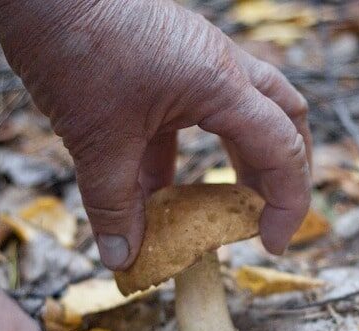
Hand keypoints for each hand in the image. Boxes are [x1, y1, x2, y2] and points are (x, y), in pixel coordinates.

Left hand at [0, 0, 311, 268]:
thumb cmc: (70, 44)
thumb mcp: (95, 138)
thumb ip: (113, 205)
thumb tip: (123, 259)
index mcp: (221, 85)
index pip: (283, 151)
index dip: (288, 205)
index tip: (272, 245)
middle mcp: (221, 68)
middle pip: (286, 121)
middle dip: (285, 174)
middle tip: (266, 217)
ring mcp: (196, 59)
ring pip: (247, 113)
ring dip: (242, 160)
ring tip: (223, 206)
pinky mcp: (168, 60)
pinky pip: (196, 112)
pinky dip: (187, 153)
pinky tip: (159, 188)